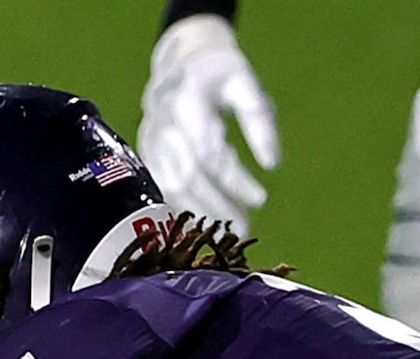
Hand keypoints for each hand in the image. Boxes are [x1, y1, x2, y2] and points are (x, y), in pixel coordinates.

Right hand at [139, 14, 280, 230]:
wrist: (180, 62)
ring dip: (201, 214)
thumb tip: (272, 165)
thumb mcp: (245, 85)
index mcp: (188, 98)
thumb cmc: (220, 75)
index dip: (235, 179)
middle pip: (190, 174)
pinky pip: (163, 187)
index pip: (211, 151)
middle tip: (246, 229)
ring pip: (173, 186)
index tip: (261, 199)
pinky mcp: (147, 152)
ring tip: (229, 234)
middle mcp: (164, 120)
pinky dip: (184, 209)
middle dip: (218, 206)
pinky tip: (206, 225)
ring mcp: (151, 138)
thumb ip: (260, 120)